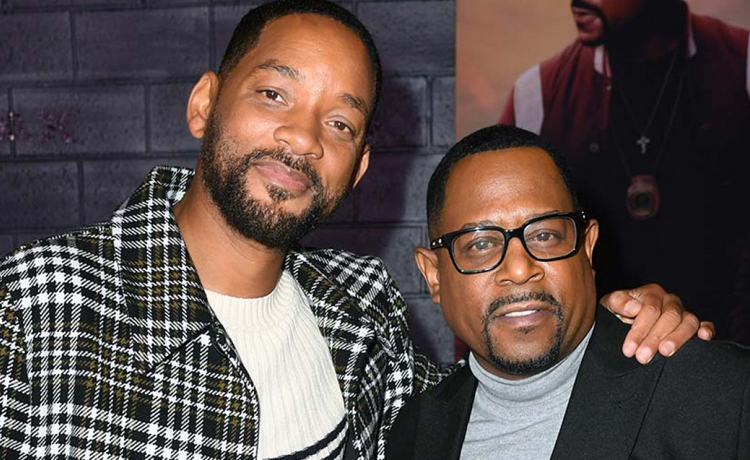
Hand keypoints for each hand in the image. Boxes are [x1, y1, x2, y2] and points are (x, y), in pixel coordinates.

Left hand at [600, 283, 714, 363]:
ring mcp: (683, 312)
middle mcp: (669, 301)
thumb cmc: (617, 312)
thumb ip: (619, 302)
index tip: (629, 349)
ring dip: (677, 338)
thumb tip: (634, 307)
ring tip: (665, 353)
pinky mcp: (693, 325)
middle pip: (669, 317)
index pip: (649, 310)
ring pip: (688, 321)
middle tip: (642, 357)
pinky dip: (707, 330)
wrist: (622, 320)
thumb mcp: (610, 305)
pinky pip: (704, 324)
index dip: (639, 331)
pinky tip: (703, 337)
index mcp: (651, 293)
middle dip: (655, 338)